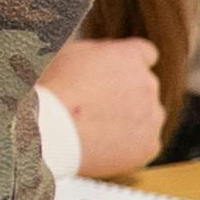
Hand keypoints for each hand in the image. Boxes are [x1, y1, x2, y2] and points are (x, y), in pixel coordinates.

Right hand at [42, 35, 167, 180]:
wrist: (48, 130)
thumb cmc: (50, 89)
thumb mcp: (69, 54)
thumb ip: (98, 52)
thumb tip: (108, 55)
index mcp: (130, 57)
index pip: (146, 54)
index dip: (130, 65)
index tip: (117, 75)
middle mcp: (148, 84)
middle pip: (144, 88)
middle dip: (125, 95)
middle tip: (94, 108)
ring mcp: (152, 116)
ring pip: (145, 118)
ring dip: (128, 121)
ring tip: (93, 132)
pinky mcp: (149, 145)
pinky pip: (143, 145)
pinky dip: (126, 147)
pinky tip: (101, 147)